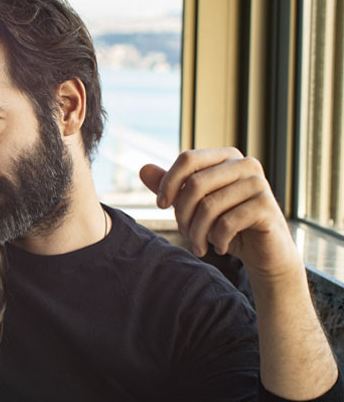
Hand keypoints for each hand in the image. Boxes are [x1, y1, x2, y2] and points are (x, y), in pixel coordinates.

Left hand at [139, 147, 300, 278]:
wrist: (264, 252)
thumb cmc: (227, 224)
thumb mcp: (195, 205)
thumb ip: (172, 186)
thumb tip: (143, 168)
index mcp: (226, 157)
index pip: (188, 159)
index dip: (169, 182)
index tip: (161, 205)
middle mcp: (245, 164)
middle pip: (196, 184)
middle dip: (183, 214)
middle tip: (185, 233)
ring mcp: (258, 183)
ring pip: (209, 206)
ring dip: (198, 232)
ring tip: (199, 245)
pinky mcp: (267, 206)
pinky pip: (227, 222)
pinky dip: (217, 239)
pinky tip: (220, 247)